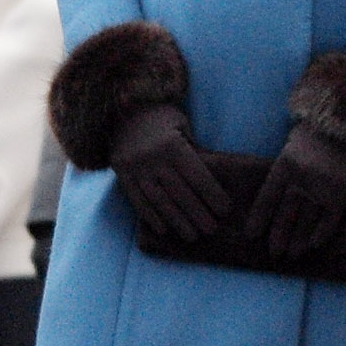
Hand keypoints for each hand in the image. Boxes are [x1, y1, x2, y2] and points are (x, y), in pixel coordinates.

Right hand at [111, 103, 230, 241]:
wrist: (120, 109)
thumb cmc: (160, 118)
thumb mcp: (181, 125)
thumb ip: (193, 149)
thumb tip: (211, 178)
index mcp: (172, 145)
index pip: (197, 175)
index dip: (212, 194)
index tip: (224, 210)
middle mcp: (153, 158)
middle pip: (180, 192)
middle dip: (198, 214)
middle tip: (212, 230)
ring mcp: (136, 168)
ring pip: (160, 200)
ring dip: (177, 221)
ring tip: (192, 236)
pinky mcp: (122, 174)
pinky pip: (137, 199)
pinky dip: (151, 216)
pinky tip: (164, 229)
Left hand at [244, 122, 345, 259]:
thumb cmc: (318, 132)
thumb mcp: (293, 143)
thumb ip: (285, 168)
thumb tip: (275, 196)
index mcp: (285, 164)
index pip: (268, 197)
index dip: (259, 218)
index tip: (252, 235)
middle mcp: (302, 179)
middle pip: (286, 213)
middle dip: (278, 235)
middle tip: (274, 253)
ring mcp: (323, 188)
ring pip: (306, 220)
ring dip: (298, 240)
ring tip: (292, 255)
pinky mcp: (343, 193)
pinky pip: (330, 219)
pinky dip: (321, 233)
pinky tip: (313, 245)